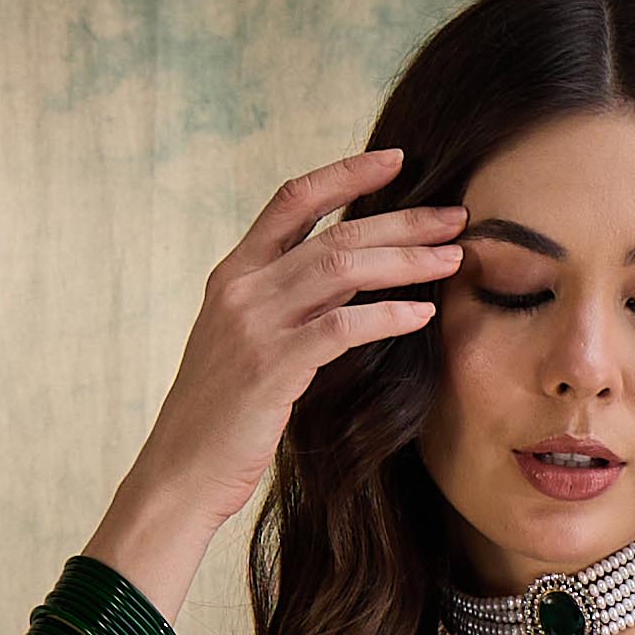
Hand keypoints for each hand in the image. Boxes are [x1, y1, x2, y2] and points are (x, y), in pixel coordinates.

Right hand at [130, 147, 461, 533]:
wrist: (179, 474)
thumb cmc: (218, 417)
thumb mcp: (240, 344)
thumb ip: (280, 305)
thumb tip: (342, 283)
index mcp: (233, 274)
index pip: (293, 200)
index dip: (346, 173)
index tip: (396, 160)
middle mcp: (242, 288)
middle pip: (334, 233)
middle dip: (402, 221)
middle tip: (456, 216)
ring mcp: (255, 326)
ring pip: (343, 270)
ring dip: (406, 261)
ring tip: (452, 258)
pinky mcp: (272, 369)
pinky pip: (342, 328)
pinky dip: (388, 316)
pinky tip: (422, 314)